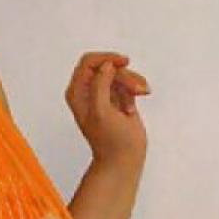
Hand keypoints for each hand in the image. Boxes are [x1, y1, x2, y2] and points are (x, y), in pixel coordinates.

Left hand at [65, 51, 149, 167]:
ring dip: (133, 83)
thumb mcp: (102, 111)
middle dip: (125, 76)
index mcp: (77, 93)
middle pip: (107, 66)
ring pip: (120, 73)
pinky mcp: (117, 98)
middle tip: (138, 90)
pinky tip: (133, 109)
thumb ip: (100, 85)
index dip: (106, 58)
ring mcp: (102, 94)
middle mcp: (87, 91)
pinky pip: (128, 82)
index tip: (124, 63)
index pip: (88, 62)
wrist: (123, 159)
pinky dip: (135, 90)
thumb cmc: (110, 140)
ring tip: (141, 97)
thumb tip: (106, 65)